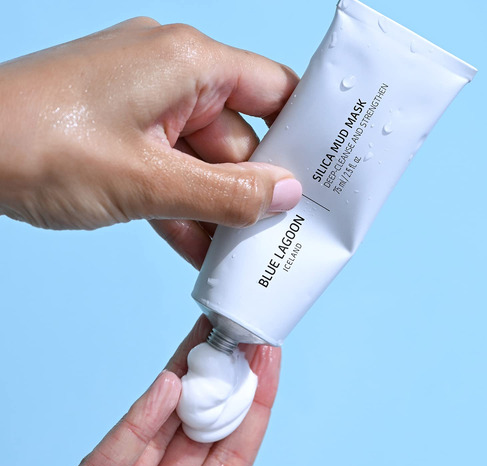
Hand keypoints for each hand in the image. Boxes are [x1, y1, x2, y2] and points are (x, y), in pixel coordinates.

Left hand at [0, 18, 300, 266]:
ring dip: (216, 210)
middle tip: (276, 238)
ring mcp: (147, 110)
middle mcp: (173, 79)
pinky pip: (171, 174)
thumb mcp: (148, 181)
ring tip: (239, 257)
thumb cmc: (40, 145)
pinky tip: (199, 252)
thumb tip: (285, 196)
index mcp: (188, 65)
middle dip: (252, 192)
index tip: (323, 173)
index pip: (272, 91)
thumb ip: (224, 194)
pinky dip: (183, 210)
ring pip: (204, 165)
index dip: (302, 131)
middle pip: (238, 140)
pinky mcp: (126, 137)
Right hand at [49, 315, 280, 465]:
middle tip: (240, 330)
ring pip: (161, 425)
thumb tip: (232, 461)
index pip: (234, 452)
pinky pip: (116, 452)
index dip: (255, 404)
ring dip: (187, 378)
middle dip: (223, 377)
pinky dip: (142, 418)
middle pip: (200, 427)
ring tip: (212, 335)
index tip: (269, 360)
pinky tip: (168, 382)